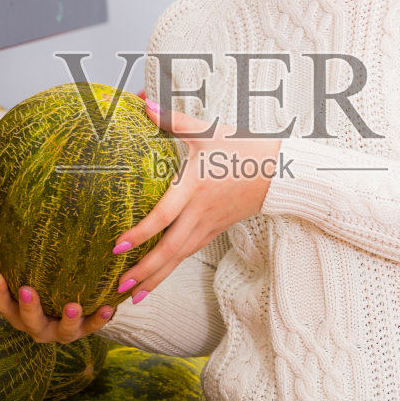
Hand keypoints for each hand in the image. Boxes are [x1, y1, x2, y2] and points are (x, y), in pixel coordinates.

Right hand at [0, 259, 114, 343]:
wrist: (73, 311)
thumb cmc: (41, 291)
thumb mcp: (22, 283)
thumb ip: (5, 272)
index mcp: (19, 315)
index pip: (3, 305)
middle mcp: (38, 328)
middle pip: (29, 322)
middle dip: (28, 307)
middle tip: (27, 290)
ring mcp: (62, 332)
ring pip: (63, 332)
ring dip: (68, 320)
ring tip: (72, 307)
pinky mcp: (85, 330)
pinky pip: (93, 327)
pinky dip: (100, 319)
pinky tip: (108, 307)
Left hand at [112, 97, 278, 300]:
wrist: (281, 171)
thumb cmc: (244, 148)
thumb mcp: (209, 131)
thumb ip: (175, 121)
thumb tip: (144, 105)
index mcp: (195, 187)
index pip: (164, 216)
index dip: (141, 234)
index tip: (119, 246)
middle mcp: (201, 212)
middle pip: (171, 249)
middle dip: (146, 271)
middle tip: (120, 288)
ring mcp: (210, 225)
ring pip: (180, 257)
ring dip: (156, 277)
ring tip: (132, 295)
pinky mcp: (216, 230)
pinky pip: (189, 253)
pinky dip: (171, 268)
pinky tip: (156, 277)